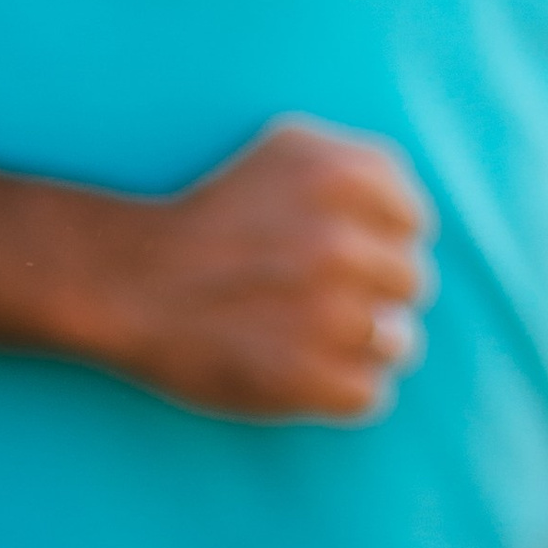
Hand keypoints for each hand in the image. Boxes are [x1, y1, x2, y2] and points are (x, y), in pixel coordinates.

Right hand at [86, 117, 431, 422]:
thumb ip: (358, 168)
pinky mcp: (307, 377)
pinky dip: (344, 394)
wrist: (133, 281)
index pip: (415, 222)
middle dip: (374, 297)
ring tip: (320, 347)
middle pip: (411, 283)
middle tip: (323, 307)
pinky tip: (308, 379)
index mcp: (342, 178)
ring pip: (398, 343)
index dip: (382, 244)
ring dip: (366, 351)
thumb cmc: (211, 219)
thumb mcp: (285, 152)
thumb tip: (415, 219)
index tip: (345, 258)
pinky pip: (370, 395)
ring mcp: (328, 313)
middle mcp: (341, 240)